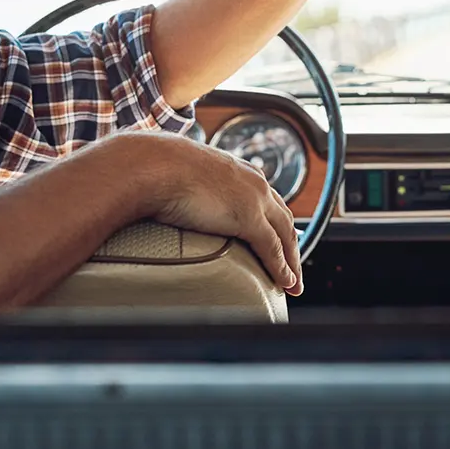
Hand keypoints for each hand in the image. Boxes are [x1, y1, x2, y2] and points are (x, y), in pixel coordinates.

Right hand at [141, 133, 302, 294]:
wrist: (155, 165)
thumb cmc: (158, 168)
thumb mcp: (184, 174)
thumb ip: (191, 185)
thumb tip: (176, 195)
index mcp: (238, 170)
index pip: (267, 198)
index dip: (276, 220)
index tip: (282, 236)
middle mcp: (253, 182)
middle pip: (283, 219)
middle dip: (291, 244)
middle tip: (294, 266)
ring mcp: (255, 199)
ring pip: (285, 236)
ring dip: (291, 262)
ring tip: (294, 284)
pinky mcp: (249, 218)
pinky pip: (273, 249)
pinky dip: (282, 269)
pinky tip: (286, 283)